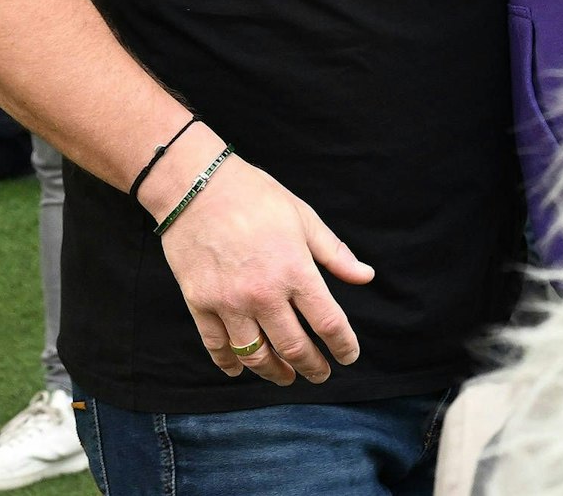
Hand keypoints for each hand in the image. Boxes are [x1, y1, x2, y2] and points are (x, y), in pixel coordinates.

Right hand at [156, 149, 374, 386]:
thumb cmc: (256, 196)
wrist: (196, 186)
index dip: (343, 345)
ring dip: (274, 372)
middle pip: (294, 347)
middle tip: (321, 374)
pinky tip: (240, 369)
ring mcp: (228, 302)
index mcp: (295, 271)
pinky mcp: (200, 304)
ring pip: (255, 355)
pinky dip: (230, 363)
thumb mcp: (304, 218)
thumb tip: (366, 277)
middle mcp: (263, 294)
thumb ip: (335, 254)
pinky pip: (217, 346)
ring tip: (286, 376)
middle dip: (312, 366)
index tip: (349, 356)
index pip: (328, 323)